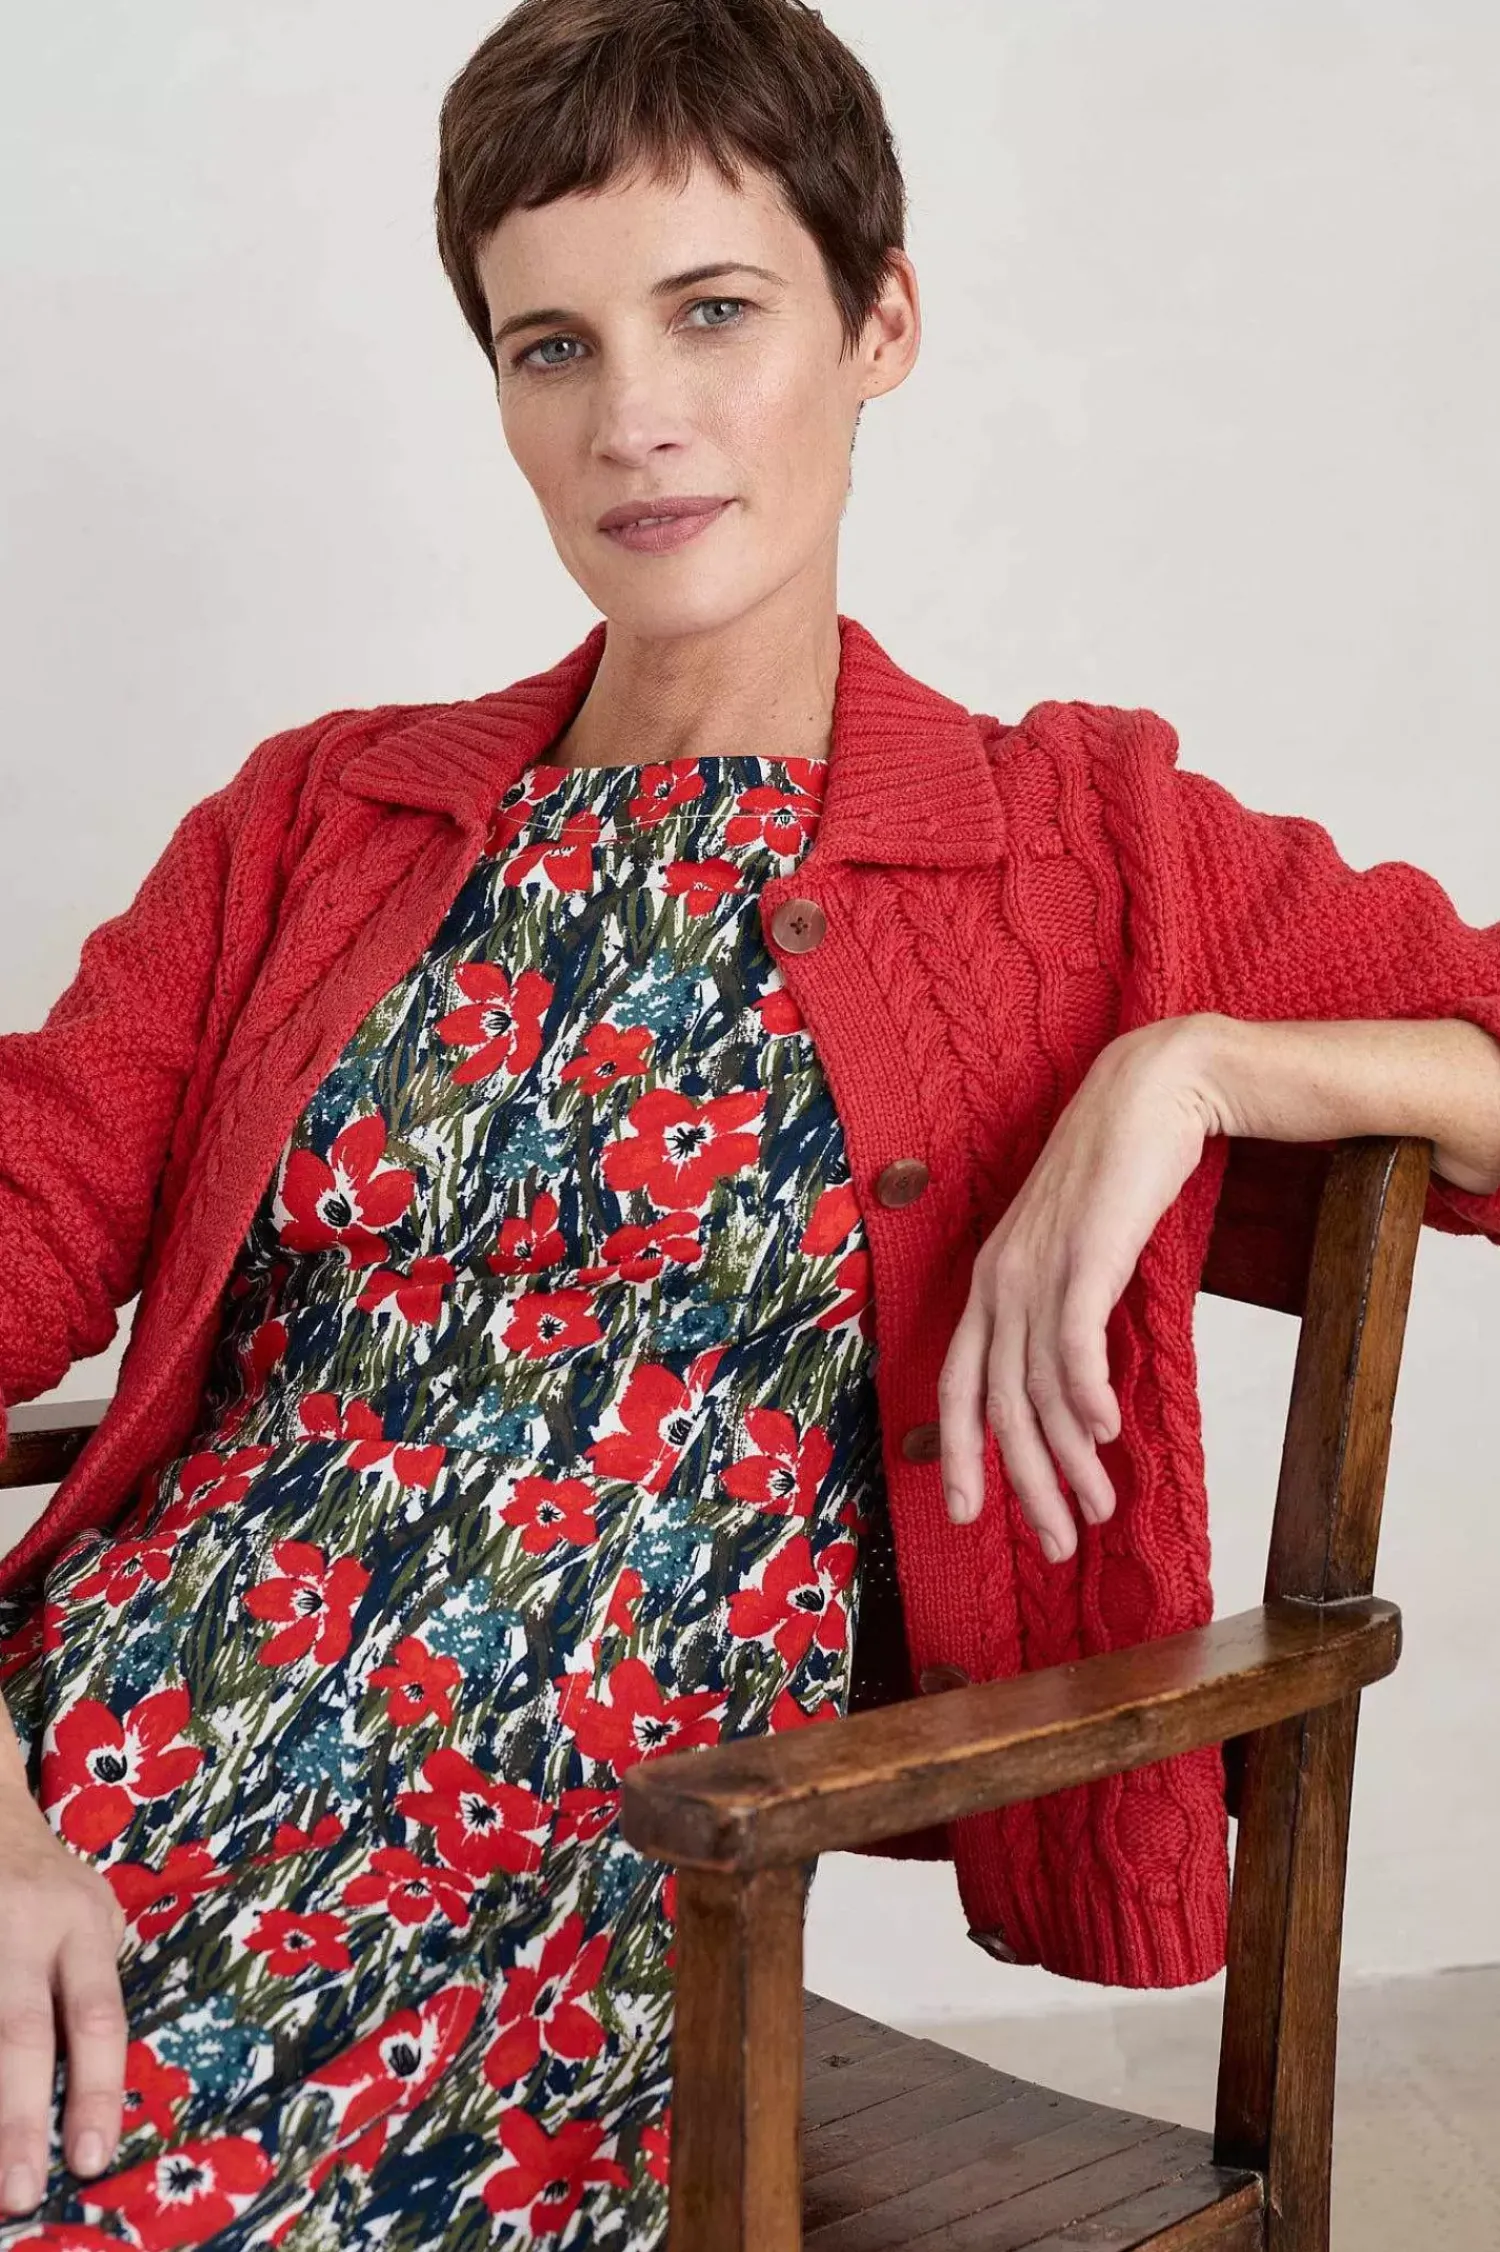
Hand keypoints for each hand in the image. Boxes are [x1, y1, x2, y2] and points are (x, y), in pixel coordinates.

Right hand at [0, 1781, 128, 2214]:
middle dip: (19, 2120)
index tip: (91, 2159)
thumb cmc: (49, 1885)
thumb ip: (94, 1982)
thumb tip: (96, 2085)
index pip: (97, 2016)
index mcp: (79, 1924)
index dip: (96, 2089)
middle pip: (20, 2034)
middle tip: (21, 2193)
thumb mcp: (93, 1914)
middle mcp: (22, 1930)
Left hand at [936, 1017, 1217, 1561]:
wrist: (1154, 1091)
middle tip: (1059, 1543)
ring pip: (1037, 1388)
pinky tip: (1109, 1435)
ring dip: (1069, 1460)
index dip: (957, 1456)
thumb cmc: (1120, 1177)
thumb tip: (1070, 1391)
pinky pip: (1073, 1340)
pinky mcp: (1083, 1251)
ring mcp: (1036, 1264)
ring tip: (1097, 1509)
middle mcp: (1000, 1278)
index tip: (970, 1518)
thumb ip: (1062, 1312)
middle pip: (996, 1405)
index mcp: (990, 1281)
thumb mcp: (1076, 1252)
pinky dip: (1085, 1394)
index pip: (955, 1386)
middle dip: (1025, 1484)